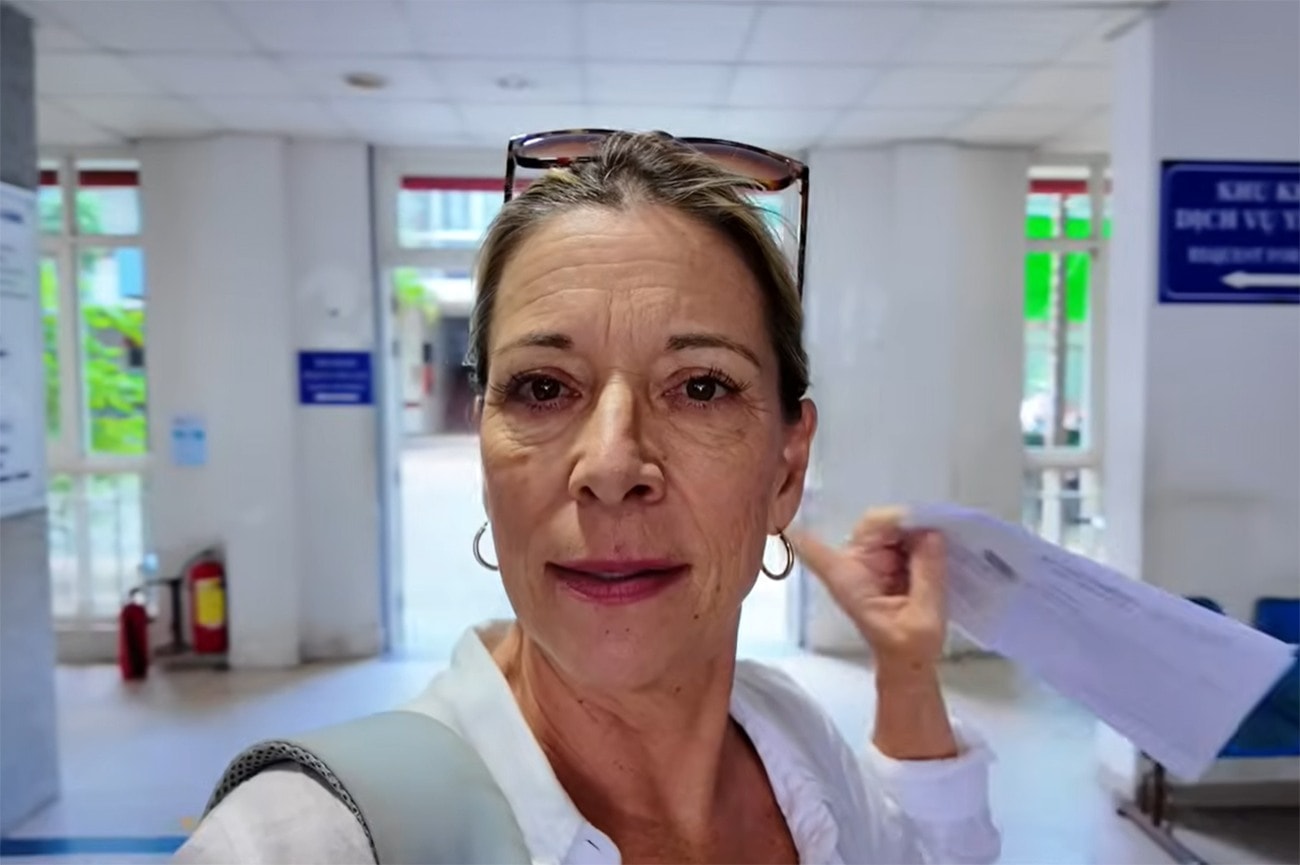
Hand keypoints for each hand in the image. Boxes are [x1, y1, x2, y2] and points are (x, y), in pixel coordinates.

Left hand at [789, 507, 947, 674]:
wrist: (908, 662)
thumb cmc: (908, 648)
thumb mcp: (924, 616)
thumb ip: (928, 574)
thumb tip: (931, 533)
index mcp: (848, 578)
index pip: (815, 551)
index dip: (801, 534)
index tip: (785, 522)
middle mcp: (853, 564)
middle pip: (870, 525)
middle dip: (900, 523)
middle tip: (932, 531)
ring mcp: (870, 560)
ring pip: (889, 527)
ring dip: (914, 529)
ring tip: (939, 542)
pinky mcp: (887, 561)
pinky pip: (901, 537)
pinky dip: (918, 537)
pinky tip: (935, 546)